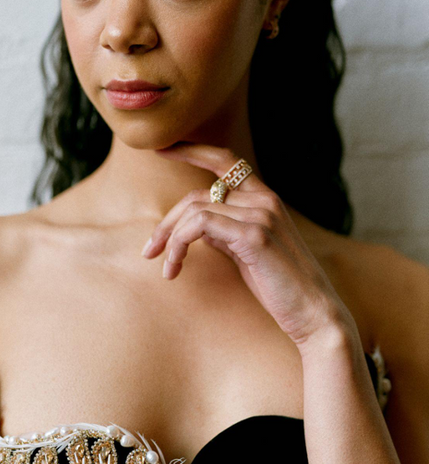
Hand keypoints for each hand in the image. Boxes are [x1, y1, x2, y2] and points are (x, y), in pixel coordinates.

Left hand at [141, 141, 356, 350]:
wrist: (314, 313)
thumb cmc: (279, 286)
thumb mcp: (246, 252)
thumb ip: (223, 232)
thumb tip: (194, 224)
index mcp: (265, 199)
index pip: (225, 160)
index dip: (192, 150)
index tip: (162, 149)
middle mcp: (264, 199)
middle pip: (197, 193)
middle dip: (166, 221)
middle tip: (149, 250)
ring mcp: (261, 214)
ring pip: (194, 209)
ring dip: (170, 238)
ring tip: (166, 267)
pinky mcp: (254, 234)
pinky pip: (200, 224)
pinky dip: (179, 242)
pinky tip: (175, 266)